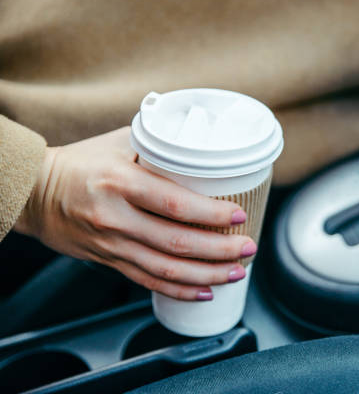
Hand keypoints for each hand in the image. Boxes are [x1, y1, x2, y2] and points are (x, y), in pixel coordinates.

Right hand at [15, 127, 256, 300]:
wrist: (34, 192)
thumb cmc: (81, 162)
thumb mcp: (120, 142)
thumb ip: (161, 144)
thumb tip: (204, 144)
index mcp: (121, 182)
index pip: (175, 204)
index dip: (211, 214)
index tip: (239, 216)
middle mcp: (116, 217)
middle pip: (176, 242)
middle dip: (220, 251)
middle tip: (248, 248)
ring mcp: (112, 244)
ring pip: (166, 268)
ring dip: (206, 275)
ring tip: (236, 273)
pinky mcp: (109, 260)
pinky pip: (148, 281)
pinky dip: (178, 289)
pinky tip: (203, 291)